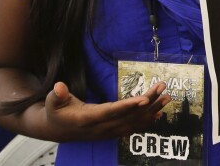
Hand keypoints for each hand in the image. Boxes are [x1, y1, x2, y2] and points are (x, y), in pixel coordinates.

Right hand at [45, 81, 170, 139]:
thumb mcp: (53, 102)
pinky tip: (159, 113)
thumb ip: (57, 95)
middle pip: (128, 116)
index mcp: (87, 119)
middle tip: (162, 88)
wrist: (57, 130)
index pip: (112, 112)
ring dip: (152, 110)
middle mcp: (101, 128)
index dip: (128, 106)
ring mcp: (107, 132)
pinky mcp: (111, 133)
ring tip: (167, 98)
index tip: (144, 99)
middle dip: (148, 102)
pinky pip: (132, 128)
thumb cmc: (56, 111)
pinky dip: (146, 121)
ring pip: (134, 122)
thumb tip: (59, 86)